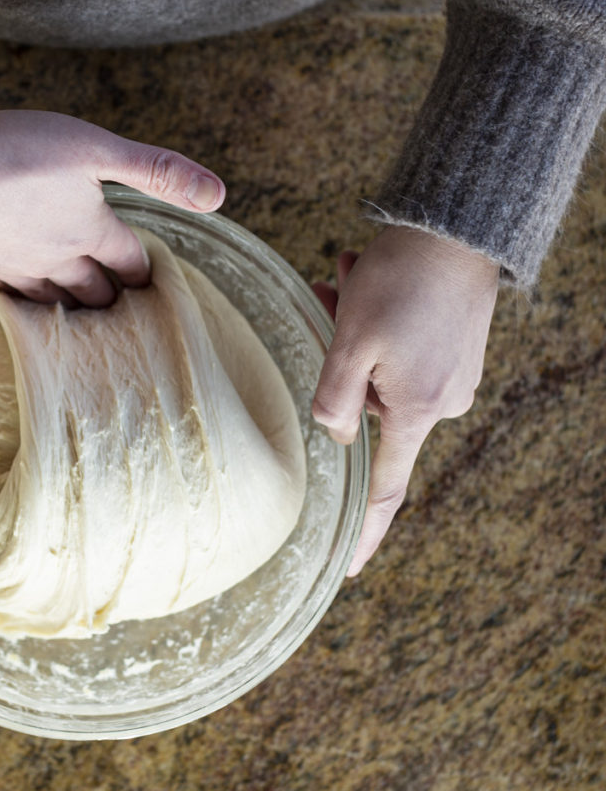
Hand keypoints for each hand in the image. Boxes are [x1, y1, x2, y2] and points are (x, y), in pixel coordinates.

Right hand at [0, 110, 224, 306]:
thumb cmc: (14, 155)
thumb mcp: (95, 148)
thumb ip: (156, 171)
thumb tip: (219, 195)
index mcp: (91, 231)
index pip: (129, 261)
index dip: (144, 271)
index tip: (149, 280)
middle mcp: (56, 262)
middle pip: (94, 293)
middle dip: (111, 300)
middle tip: (120, 307)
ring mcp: (13, 272)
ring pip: (52, 302)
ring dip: (70, 309)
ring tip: (79, 314)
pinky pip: (8, 297)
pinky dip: (22, 301)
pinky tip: (18, 295)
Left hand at [311, 226, 498, 575]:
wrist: (459, 224)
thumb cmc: (402, 281)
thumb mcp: (349, 341)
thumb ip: (333, 399)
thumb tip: (336, 435)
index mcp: (416, 411)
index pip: (384, 489)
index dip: (365, 532)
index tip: (348, 566)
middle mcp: (442, 401)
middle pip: (364, 404)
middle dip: (338, 358)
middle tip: (331, 300)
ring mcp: (452, 375)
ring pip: (376, 369)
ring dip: (350, 329)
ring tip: (348, 281)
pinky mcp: (454, 349)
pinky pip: (397, 350)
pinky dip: (371, 321)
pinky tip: (362, 280)